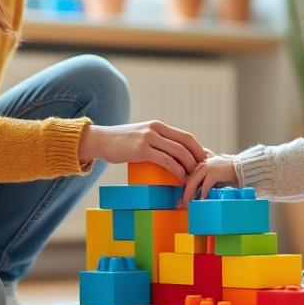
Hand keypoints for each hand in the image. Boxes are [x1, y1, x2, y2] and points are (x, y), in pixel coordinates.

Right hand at [78, 121, 206, 179]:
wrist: (100, 140)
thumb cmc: (120, 143)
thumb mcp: (141, 136)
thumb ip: (155, 141)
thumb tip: (170, 156)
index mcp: (158, 126)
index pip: (186, 136)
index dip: (198, 149)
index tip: (203, 162)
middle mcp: (156, 129)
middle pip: (186, 142)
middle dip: (198, 157)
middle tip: (202, 172)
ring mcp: (149, 138)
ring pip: (178, 151)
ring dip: (189, 166)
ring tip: (192, 178)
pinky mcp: (141, 150)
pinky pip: (166, 160)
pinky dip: (177, 170)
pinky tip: (180, 178)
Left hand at [180, 154, 238, 203]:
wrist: (244, 167)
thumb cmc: (230, 173)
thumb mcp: (215, 177)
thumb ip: (205, 182)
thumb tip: (197, 195)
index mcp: (201, 164)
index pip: (189, 177)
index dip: (185, 188)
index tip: (181, 199)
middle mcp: (202, 164)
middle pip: (189, 180)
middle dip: (185, 193)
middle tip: (181, 203)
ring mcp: (208, 167)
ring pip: (194, 182)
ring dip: (190, 194)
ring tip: (188, 203)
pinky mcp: (214, 172)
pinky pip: (205, 185)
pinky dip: (203, 193)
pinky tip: (202, 200)